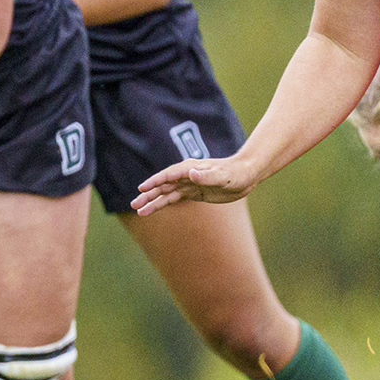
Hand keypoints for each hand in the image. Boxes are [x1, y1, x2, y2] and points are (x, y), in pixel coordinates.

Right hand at [130, 156, 259, 214]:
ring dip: (152, 202)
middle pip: (162, 186)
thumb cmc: (236, 173)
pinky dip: (163, 203)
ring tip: (138, 211)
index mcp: (190, 169)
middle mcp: (186, 176)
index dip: (155, 182)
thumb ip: (206, 175)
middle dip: (148, 195)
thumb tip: (191, 174)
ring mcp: (188, 184)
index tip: (142, 188)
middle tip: (134, 204)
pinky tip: (153, 209)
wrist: (246, 175)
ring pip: (166, 194)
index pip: (168, 176)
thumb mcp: (223, 176)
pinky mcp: (193, 192)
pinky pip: (174, 198)